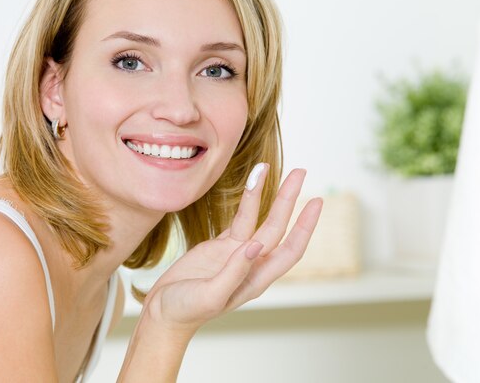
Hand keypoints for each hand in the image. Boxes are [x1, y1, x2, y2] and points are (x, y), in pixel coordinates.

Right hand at [143, 165, 322, 334]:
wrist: (163, 313)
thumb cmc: (186, 311)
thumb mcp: (210, 296)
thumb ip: (234, 272)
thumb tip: (256, 246)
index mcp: (256, 279)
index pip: (290, 249)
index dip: (304, 226)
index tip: (316, 201)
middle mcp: (252, 264)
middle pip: (278, 227)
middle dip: (289, 199)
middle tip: (299, 171)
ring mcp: (236, 254)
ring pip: (258, 220)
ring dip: (266, 195)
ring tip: (268, 167)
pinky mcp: (219, 247)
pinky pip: (238, 220)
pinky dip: (245, 202)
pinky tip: (251, 184)